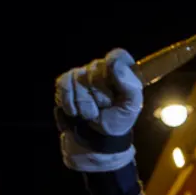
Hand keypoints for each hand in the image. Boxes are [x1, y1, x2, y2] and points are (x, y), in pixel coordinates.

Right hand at [55, 49, 142, 171]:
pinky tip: (75, 112)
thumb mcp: (131, 107)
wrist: (96, 139)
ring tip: (91, 114)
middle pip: (96, 70)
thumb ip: (130, 85)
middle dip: (100, 95)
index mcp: (121, 72)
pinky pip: (64, 84)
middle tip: (104, 108)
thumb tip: (115, 64)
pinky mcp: (66, 83)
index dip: (114, 66)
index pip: (117, 55)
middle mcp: (101, 68)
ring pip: (79, 79)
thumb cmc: (117, 121)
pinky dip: (70, 102)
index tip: (114, 83)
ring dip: (85, 104)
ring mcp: (82, 74)